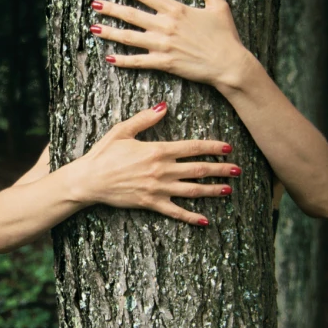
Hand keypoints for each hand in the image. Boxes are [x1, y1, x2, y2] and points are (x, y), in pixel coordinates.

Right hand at [72, 102, 240, 225]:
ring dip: (212, 190)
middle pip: (198, 169)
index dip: (212, 147)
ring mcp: (158, 188)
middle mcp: (161, 170)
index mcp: (157, 150)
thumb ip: (145, 119)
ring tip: (228, 190)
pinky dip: (191, 217)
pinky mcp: (150, 203)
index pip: (192, 147)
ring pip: (192, 190)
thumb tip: (164, 106)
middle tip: (238, 170)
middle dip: (221, 169)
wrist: (88, 180)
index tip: (228, 147)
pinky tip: (205, 220)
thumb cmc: (103, 154)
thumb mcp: (122, 130)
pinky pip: (175, 212)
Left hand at [89, 0, 256, 90]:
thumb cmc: (225, 36)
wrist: (229, 63)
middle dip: (110, 8)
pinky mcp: (164, 63)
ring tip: (93, 28)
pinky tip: (109, 58)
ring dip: (110, 32)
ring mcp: (163, 45)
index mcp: (176, 9)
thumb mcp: (218, 5)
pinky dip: (123, 61)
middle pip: (131, 15)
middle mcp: (166, 26)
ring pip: (129, 37)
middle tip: (94, 4)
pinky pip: (138, 62)